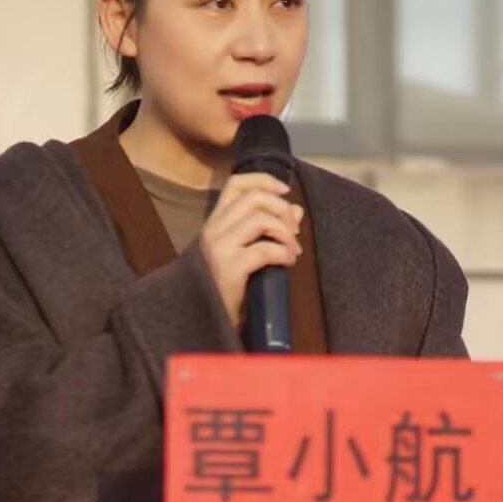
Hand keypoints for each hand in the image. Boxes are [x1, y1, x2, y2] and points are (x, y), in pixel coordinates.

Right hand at [198, 173, 303, 325]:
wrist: (205, 321)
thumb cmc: (227, 286)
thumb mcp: (247, 252)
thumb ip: (270, 229)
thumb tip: (297, 209)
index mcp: (215, 222)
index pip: (236, 184)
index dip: (263, 180)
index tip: (285, 190)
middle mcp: (213, 229)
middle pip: (253, 198)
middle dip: (281, 208)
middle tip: (294, 230)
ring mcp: (219, 247)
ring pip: (260, 219)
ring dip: (285, 233)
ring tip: (294, 250)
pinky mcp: (229, 267)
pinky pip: (265, 249)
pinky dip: (284, 253)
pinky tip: (288, 263)